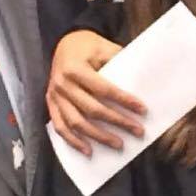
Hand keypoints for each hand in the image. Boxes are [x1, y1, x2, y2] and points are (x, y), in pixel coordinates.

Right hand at [46, 30, 140, 153]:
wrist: (64, 43)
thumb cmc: (88, 46)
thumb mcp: (104, 47)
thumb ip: (119, 62)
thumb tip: (145, 81)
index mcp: (74, 68)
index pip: (104, 89)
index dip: (124, 101)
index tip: (143, 110)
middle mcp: (62, 84)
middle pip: (92, 109)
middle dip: (117, 122)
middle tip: (138, 131)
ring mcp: (54, 96)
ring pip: (77, 123)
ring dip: (99, 136)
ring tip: (119, 145)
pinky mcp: (50, 104)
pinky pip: (60, 127)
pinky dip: (73, 141)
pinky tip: (89, 151)